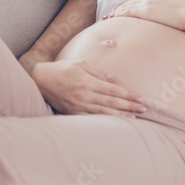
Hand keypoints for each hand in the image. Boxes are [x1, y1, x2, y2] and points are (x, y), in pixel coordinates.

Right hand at [32, 60, 147, 115]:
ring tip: (134, 117)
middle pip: (112, 102)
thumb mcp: (79, 64)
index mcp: (87, 82)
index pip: (113, 90)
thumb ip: (97, 71)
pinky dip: (104, 120)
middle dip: (129, 105)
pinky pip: (91, 118)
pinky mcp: (72, 112)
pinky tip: (114, 121)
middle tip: (144, 108)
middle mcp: (84, 95)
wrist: (40, 80)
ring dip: (120, 115)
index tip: (140, 97)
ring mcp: (78, 106)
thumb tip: (113, 79)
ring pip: (104, 112)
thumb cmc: (60, 69)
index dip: (128, 94)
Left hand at [101, 0, 184, 30]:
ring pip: (126, 6)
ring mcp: (146, 2)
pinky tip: (112, 19)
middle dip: (120, 8)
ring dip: (116, 12)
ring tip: (108, 18)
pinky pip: (127, 12)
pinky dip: (118, 15)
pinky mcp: (145, 10)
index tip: (123, 9)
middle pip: (130, 1)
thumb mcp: (175, 7)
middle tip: (111, 14)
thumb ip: (166, 8)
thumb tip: (166, 15)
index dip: (130, 4)